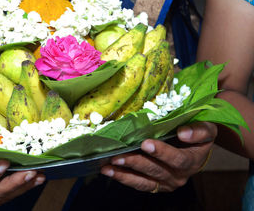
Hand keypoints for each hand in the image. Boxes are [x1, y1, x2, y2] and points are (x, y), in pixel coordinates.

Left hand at [101, 122, 216, 192]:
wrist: (196, 149)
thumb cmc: (198, 135)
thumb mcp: (207, 129)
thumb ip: (199, 130)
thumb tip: (183, 133)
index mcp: (192, 161)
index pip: (177, 159)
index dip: (162, 152)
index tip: (146, 143)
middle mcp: (178, 176)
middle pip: (155, 171)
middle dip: (135, 163)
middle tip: (118, 156)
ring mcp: (165, 183)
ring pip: (144, 181)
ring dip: (124, 174)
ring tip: (107, 168)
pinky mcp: (155, 185)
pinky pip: (138, 184)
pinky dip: (123, 178)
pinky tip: (109, 171)